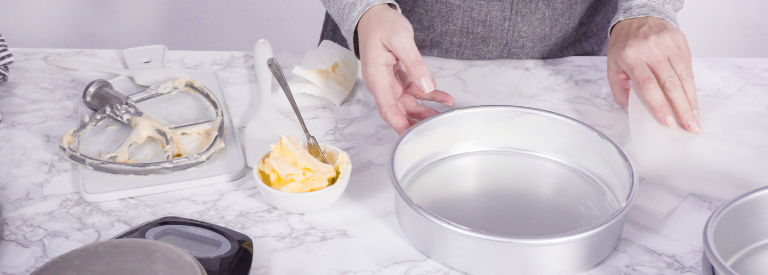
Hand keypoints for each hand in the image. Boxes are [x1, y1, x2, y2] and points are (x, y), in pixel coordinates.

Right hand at [357, 4, 453, 133]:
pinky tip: (445, 99)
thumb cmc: (381, 25)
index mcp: (376, 77)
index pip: (387, 108)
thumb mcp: (400, 39)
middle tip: (433, 131)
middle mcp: (383, 84)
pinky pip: (417, 92)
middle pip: (399, 111)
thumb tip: (426, 86)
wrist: (376, 17)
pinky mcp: (401, 79)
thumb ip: (414, 63)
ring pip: (410, 105)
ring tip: (444, 118)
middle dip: (415, 123)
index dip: (399, 124)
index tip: (410, 136)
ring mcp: (392, 83)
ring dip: (426, 112)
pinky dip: (431, 96)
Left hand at [608, 17, 699, 131]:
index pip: (647, 84)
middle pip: (669, 83)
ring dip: (691, 100)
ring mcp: (667, 44)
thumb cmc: (624, 44)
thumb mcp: (612, 65)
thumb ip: (618, 89)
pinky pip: (688, 67)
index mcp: (630, 56)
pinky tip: (693, 101)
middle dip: (681, 107)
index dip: (659, 105)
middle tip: (689, 126)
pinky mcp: (680, 41)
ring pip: (683, 76)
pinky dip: (692, 86)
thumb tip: (630, 109)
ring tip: (695, 118)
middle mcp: (650, 49)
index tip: (668, 122)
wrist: (638, 16)